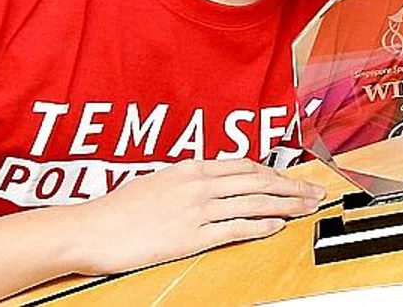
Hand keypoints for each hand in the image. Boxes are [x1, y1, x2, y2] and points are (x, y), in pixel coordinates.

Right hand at [60, 157, 323, 274]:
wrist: (88, 230)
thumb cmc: (116, 208)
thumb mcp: (156, 180)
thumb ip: (186, 180)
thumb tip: (209, 182)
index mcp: (191, 168)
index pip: (245, 166)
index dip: (273, 172)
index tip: (291, 178)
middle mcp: (199, 185)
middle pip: (258, 181)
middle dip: (291, 186)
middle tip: (314, 192)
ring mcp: (197, 210)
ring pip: (254, 203)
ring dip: (286, 205)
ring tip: (306, 208)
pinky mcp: (191, 237)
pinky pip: (235, 229)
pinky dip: (260, 226)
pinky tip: (277, 226)